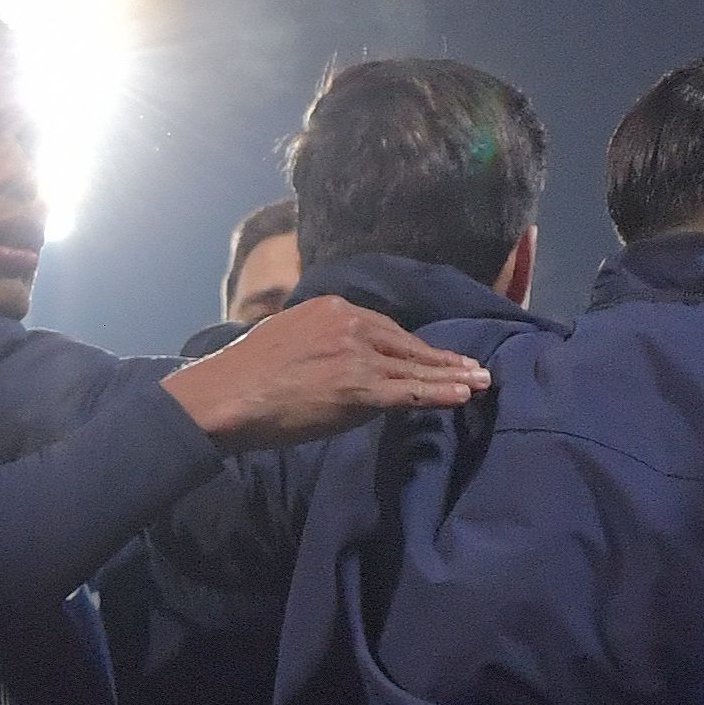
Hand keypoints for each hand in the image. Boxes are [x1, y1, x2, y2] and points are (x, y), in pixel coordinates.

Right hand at [160, 297, 490, 449]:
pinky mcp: (359, 387)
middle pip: (405, 343)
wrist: (223, 396)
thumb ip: (318, 337)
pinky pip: (411, 390)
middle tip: (473, 366)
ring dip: (452, 375)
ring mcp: (357, 355)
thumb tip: (333, 353)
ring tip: (480, 381)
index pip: (384, 328)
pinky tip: (464, 395)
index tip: (432, 355)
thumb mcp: (285, 335)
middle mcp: (349, 323)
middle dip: (441, 357)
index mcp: (332, 308)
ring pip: (414, 366)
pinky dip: (441, 393)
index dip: (411, 346)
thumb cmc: (244, 375)